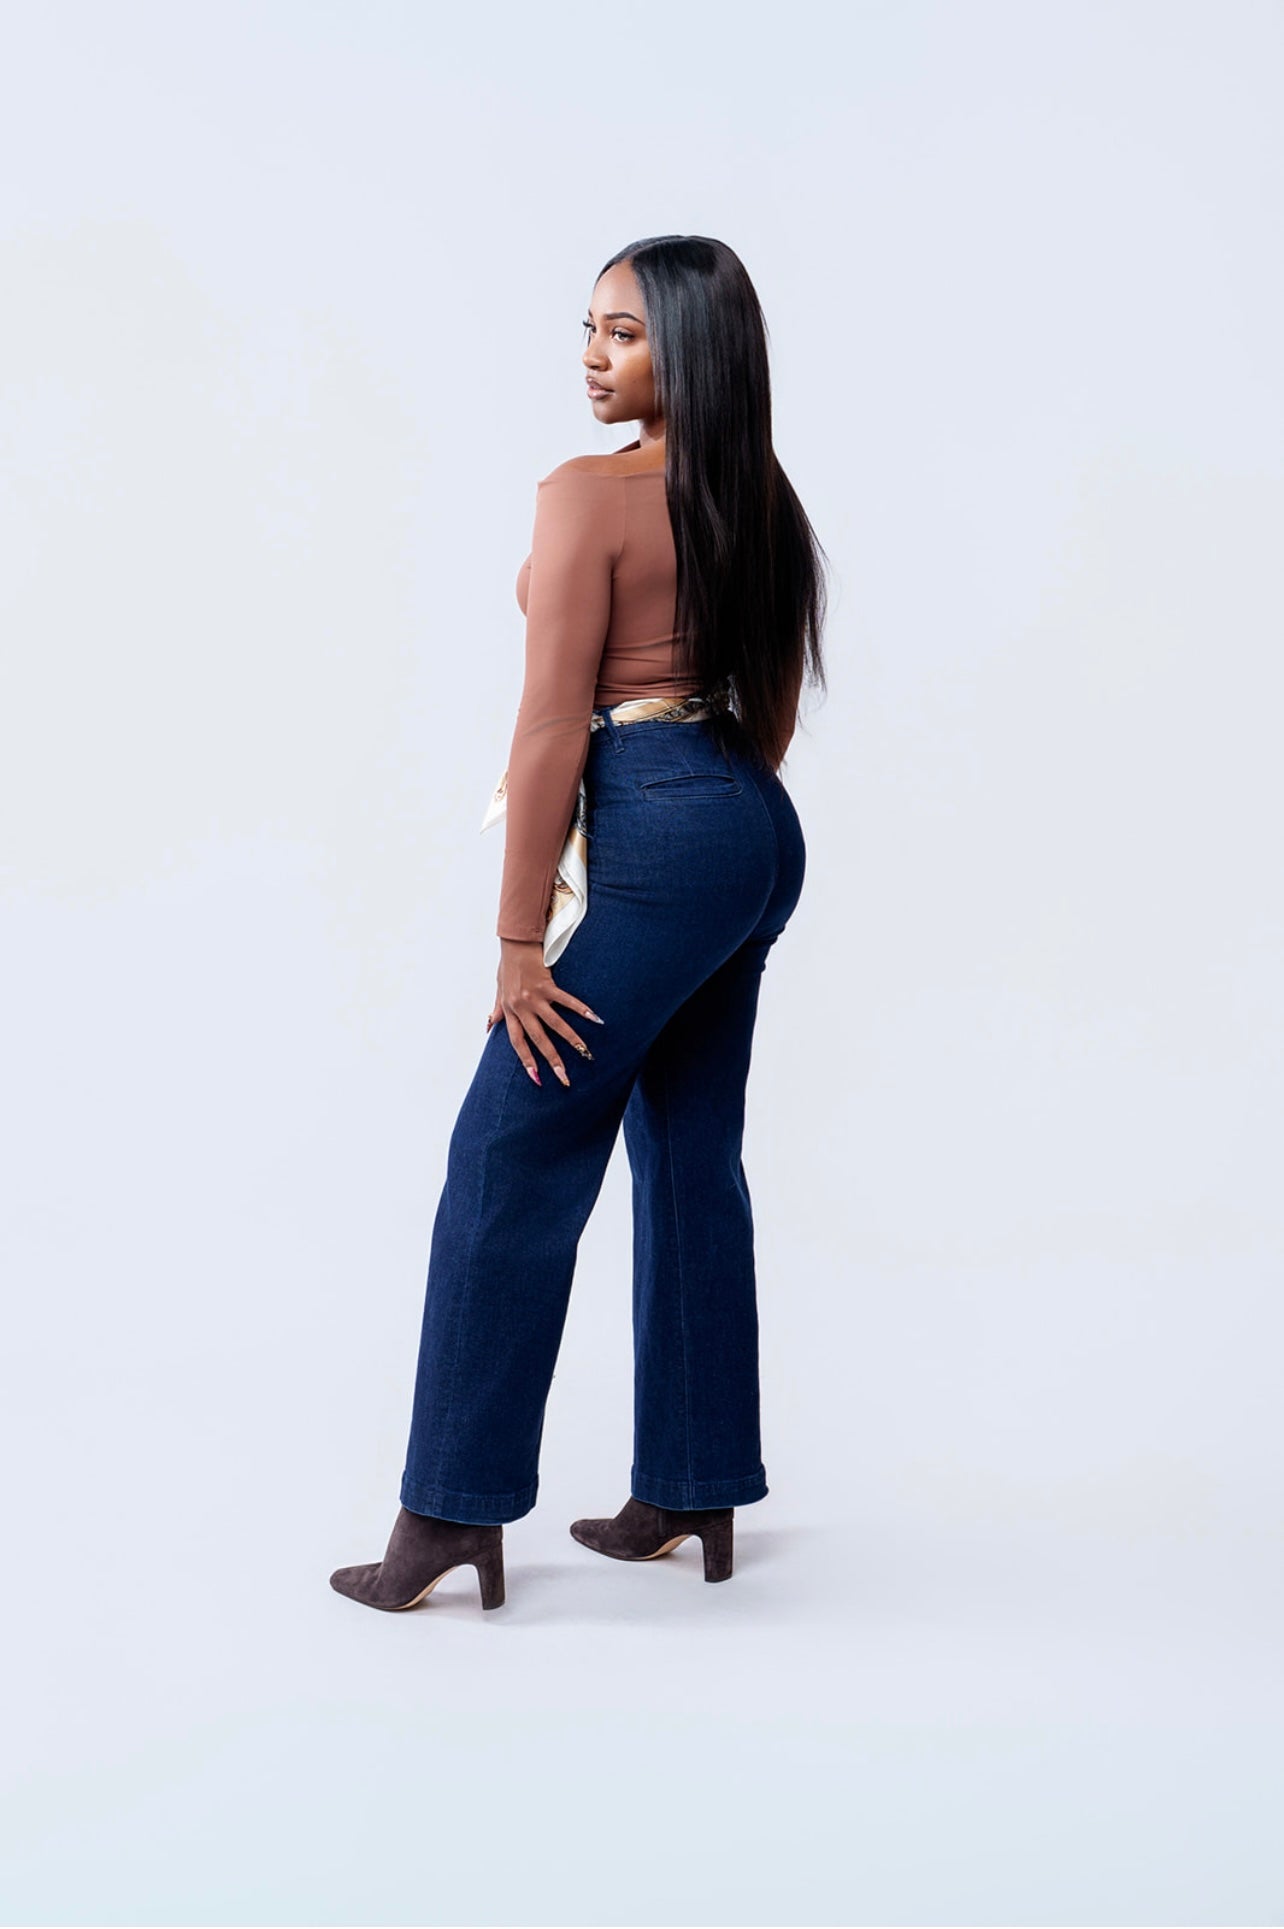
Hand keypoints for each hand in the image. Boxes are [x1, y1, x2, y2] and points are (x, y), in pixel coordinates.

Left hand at [486, 939, 602, 1087]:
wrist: (515, 942)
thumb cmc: (507, 965)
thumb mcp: (499, 989)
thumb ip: (498, 1010)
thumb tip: (489, 1026)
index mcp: (510, 1011)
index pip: (517, 1042)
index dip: (527, 1061)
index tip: (538, 1079)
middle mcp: (521, 1007)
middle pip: (538, 1039)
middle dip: (552, 1060)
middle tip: (565, 1078)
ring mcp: (535, 997)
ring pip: (555, 1024)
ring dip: (572, 1040)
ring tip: (585, 1053)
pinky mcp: (547, 985)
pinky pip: (567, 1001)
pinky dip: (582, 1010)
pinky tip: (595, 1019)